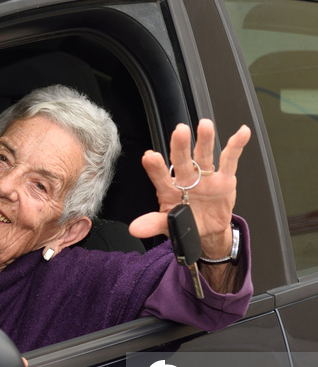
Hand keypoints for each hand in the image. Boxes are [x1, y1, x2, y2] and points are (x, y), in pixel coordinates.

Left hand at [129, 119, 250, 258]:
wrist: (207, 230)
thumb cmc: (185, 222)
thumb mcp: (168, 225)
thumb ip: (153, 224)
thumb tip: (135, 228)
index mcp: (170, 189)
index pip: (160, 177)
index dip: (155, 167)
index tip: (149, 157)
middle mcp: (186, 178)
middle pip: (182, 160)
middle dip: (180, 146)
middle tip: (180, 131)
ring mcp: (205, 177)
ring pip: (204, 156)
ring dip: (205, 141)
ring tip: (204, 125)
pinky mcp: (225, 180)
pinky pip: (230, 160)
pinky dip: (237, 146)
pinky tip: (242, 133)